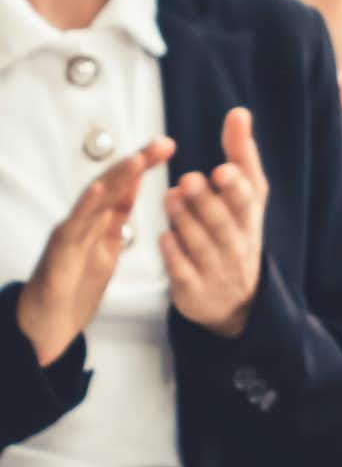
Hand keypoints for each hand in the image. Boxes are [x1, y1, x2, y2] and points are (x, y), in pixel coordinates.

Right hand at [16, 139, 176, 368]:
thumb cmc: (74, 287)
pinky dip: (84, 207)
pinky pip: (72, 227)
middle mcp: (83, 223)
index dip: (143, 165)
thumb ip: (116, 222)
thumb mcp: (106, 250)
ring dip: (115, 178)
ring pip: (92, 200)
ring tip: (137, 158)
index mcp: (99, 223)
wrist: (48, 323)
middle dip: (136, 163)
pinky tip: (97, 190)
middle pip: (111, 186)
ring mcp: (69, 235)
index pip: (124, 188)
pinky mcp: (58, 254)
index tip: (167, 146)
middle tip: (162, 144)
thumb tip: (132, 192)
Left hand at [163, 109, 268, 338]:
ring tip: (170, 198)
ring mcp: (217, 268)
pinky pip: (184, 271)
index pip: (249, 200)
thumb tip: (239, 113)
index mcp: (250, 218)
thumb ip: (241, 156)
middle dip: (208, 201)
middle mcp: (238, 243)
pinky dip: (174, 255)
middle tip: (189, 180)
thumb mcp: (246, 197)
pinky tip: (164, 237)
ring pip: (201, 243)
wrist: (235, 299)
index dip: (237, 186)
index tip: (223, 170)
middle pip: (225, 221)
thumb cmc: (235, 234)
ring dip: (185, 220)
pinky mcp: (195, 288)